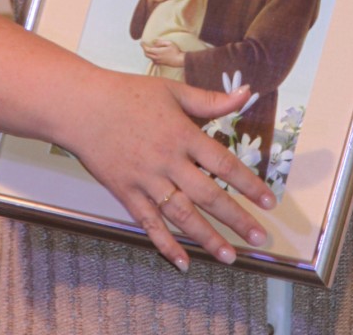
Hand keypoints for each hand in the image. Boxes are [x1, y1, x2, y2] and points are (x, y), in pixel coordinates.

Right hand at [61, 70, 275, 272]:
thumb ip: (211, 100)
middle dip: (236, 219)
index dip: (249, 185)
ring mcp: (147, 181)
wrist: (83, 108)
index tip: (269, 202)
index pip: (224, 164)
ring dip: (207, 238)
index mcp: (184, 135)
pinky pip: (149, 224)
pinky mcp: (126, 194)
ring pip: (182, 215)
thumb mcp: (174, 91)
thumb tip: (247, 94)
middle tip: (259, 238)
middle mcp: (169, 162)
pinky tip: (182, 262)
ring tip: (229, 257)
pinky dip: (165, 245)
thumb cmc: (129, 95)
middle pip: (209, 196)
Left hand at [143, 39, 184, 68]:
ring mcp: (158, 61)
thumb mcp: (169, 43)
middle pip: (146, 54)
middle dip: (144, 49)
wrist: (179, 60)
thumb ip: (160, 42)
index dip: (143, 46)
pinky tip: (155, 53)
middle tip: (144, 45)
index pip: (147, 49)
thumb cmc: (175, 51)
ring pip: (149, 57)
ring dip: (148, 53)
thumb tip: (154, 41)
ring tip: (150, 48)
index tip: (141, 42)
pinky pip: (153, 60)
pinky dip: (151, 56)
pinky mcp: (160, 63)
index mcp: (158, 52)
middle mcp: (156, 57)